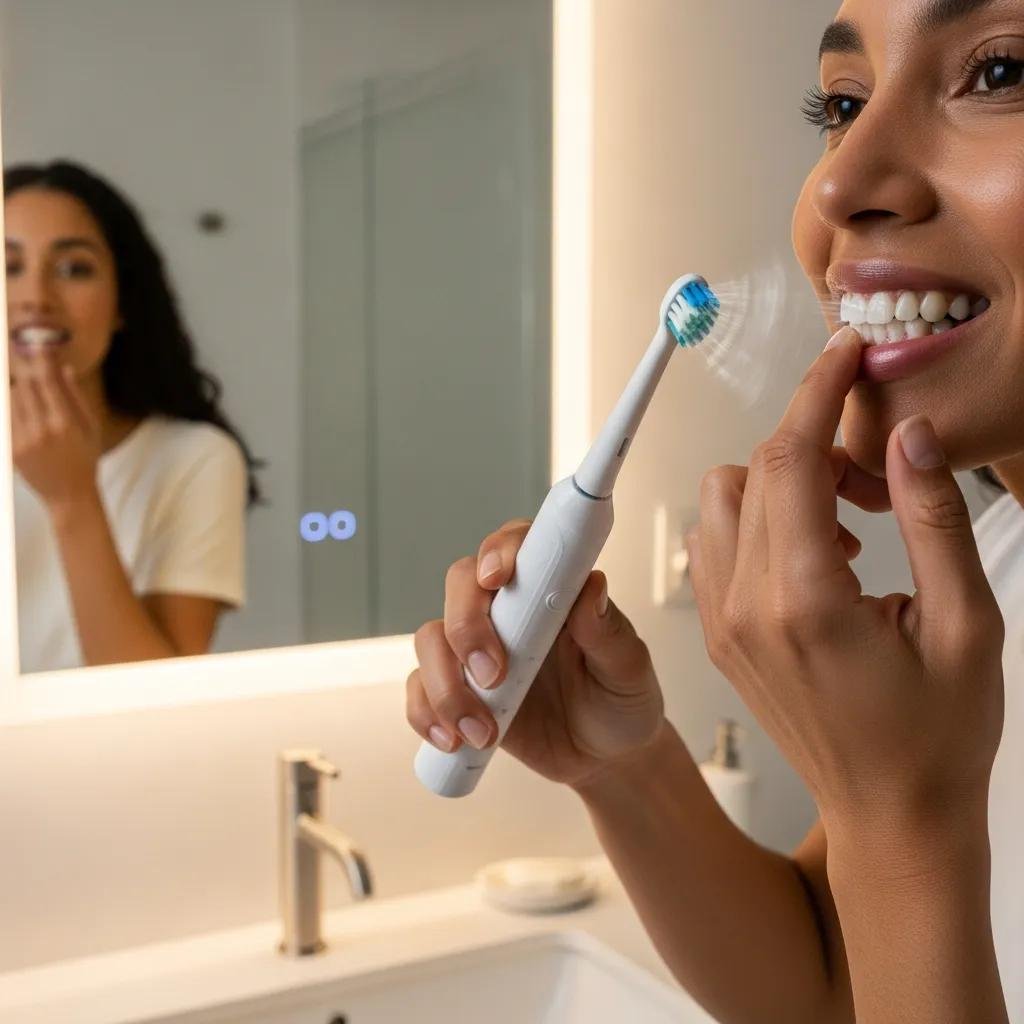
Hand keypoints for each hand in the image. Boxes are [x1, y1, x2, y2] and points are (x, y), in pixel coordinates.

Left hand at [10, 348, 101, 507]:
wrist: (69, 495)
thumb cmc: (86, 460)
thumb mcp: (90, 428)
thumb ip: (75, 397)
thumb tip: (63, 368)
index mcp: (65, 422)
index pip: (48, 381)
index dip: (42, 360)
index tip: (39, 345)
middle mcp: (42, 429)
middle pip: (24, 387)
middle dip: (26, 374)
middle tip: (26, 362)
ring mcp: (23, 440)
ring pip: (11, 400)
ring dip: (17, 390)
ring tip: (27, 391)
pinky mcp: (11, 449)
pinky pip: (7, 418)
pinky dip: (12, 409)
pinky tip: (22, 409)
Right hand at [406, 519, 664, 788]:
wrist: (605, 760)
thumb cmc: (621, 702)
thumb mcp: (628, 670)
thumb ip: (609, 632)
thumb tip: (592, 586)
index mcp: (550, 589)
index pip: (515, 547)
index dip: (498, 551)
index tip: (496, 577)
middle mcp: (506, 610)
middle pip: (460, 586)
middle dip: (466, 627)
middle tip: (492, 674)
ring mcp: (474, 649)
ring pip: (431, 639)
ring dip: (446, 684)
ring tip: (483, 731)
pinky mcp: (456, 690)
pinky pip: (419, 689)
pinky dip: (426, 713)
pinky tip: (453, 740)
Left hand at [688, 327, 1003, 842]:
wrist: (890, 813)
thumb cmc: (937, 735)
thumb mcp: (963, 623)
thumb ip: (931, 516)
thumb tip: (906, 433)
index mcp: (803, 602)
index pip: (790, 460)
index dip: (817, 392)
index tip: (844, 353)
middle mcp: (743, 607)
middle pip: (754, 469)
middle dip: (814, 436)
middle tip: (881, 464)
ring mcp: (722, 622)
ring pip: (722, 498)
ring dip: (782, 478)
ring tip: (854, 516)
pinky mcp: (721, 634)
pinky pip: (718, 540)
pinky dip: (761, 516)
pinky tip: (822, 549)